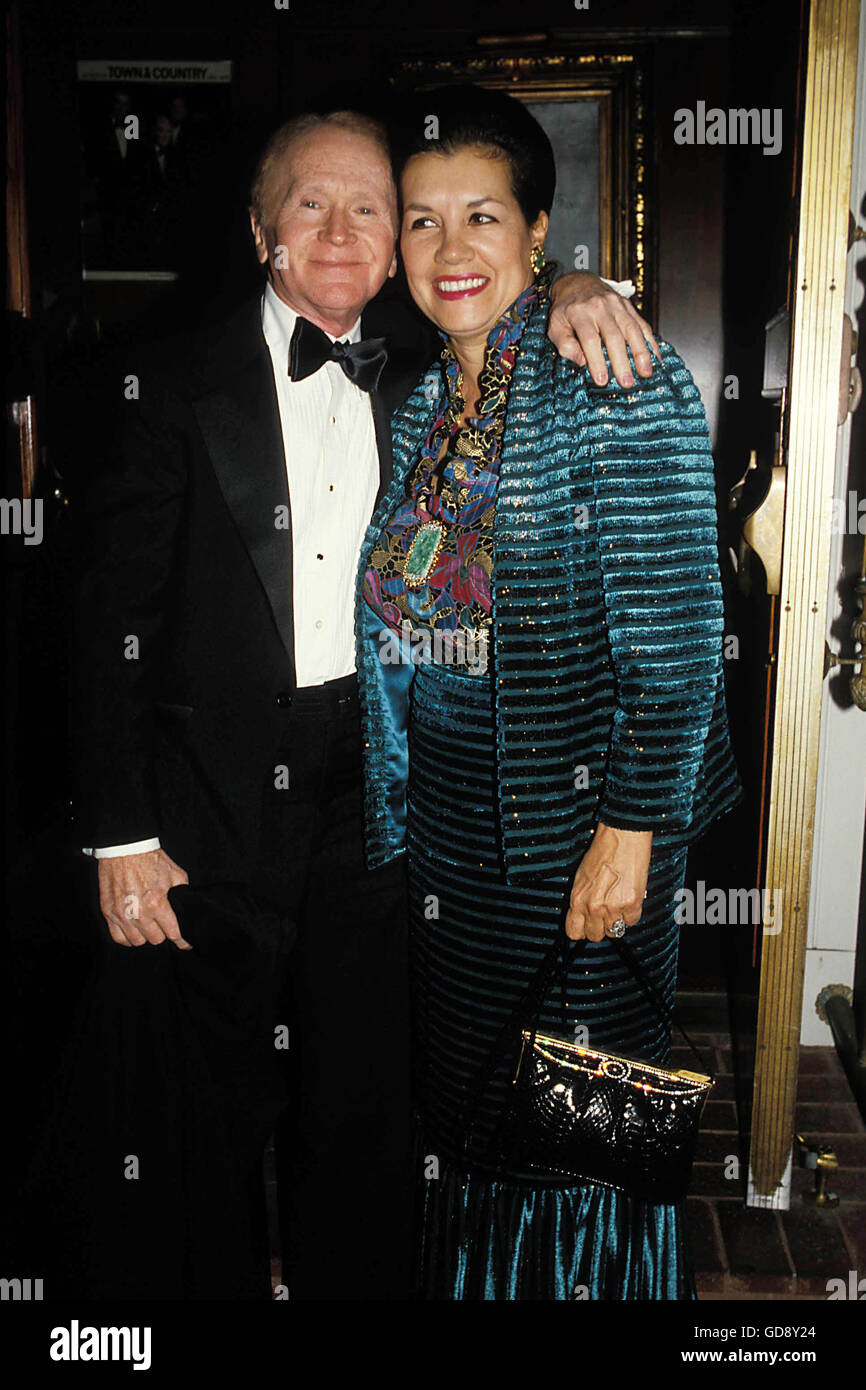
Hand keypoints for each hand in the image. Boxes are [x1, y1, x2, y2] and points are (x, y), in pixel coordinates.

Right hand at [97, 848, 191, 947]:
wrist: (124, 847)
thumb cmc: (149, 858)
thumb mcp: (175, 873)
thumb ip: (183, 891)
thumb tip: (188, 904)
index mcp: (157, 903)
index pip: (173, 933)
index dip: (182, 940)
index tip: (185, 943)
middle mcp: (139, 912)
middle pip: (156, 939)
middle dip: (163, 932)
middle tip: (163, 924)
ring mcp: (121, 914)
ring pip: (138, 941)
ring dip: (145, 935)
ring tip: (148, 925)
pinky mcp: (108, 912)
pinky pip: (118, 937)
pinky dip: (127, 937)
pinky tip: (133, 930)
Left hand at [548, 272, 660, 387]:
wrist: (578, 283)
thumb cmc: (566, 311)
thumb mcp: (555, 326)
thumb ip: (565, 345)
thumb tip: (583, 362)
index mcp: (579, 312)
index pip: (590, 339)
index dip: (597, 361)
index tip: (602, 381)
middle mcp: (600, 306)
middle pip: (614, 336)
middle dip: (622, 361)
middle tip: (627, 383)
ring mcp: (617, 304)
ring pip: (632, 329)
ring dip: (641, 353)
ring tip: (646, 372)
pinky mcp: (628, 306)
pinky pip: (642, 324)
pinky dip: (650, 342)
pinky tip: (655, 358)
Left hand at [565, 823, 651, 941]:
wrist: (622, 838)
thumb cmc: (603, 852)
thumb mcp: (582, 877)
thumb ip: (581, 900)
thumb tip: (583, 916)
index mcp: (577, 899)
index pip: (574, 932)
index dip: (582, 930)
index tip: (587, 926)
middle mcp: (593, 906)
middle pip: (596, 936)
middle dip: (601, 926)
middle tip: (606, 912)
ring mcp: (613, 907)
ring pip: (615, 931)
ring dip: (617, 919)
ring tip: (618, 901)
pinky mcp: (632, 904)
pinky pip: (631, 921)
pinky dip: (632, 912)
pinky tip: (628, 897)